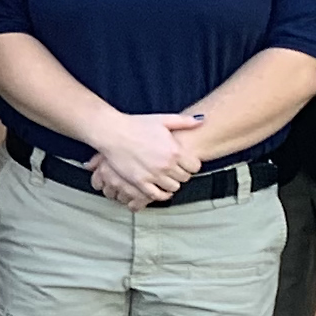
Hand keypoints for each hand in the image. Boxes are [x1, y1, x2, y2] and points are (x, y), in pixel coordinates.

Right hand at [87, 111, 205, 208]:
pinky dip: (161, 195)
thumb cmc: (136, 124)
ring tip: (166, 177)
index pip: (195, 166)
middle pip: (185, 178)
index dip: (191, 164)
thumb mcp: (162, 120)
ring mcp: (153, 175)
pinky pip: (156, 195)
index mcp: (175, 150)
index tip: (185, 162)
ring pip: (173, 188)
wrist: (113, 132)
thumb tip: (202, 120)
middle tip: (174, 169)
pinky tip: (161, 190)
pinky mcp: (140, 182)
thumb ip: (184, 122)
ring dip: (172, 183)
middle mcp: (166, 165)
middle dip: (181, 173)